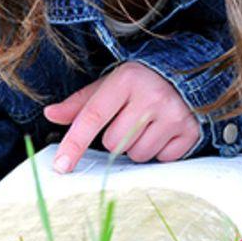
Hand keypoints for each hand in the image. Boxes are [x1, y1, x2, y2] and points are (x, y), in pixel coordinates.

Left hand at [42, 61, 199, 172]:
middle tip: (130, 121)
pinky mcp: (190, 131)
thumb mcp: (111, 84)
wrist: (190, 74)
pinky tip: (165, 132)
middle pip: (114, 143)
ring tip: (149, 126)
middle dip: (117, 139)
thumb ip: (80, 103)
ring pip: (138, 155)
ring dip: (138, 147)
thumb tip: (50, 114)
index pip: (93, 116)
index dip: (75, 143)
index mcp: (127, 79)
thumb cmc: (142, 82)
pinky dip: (160, 151)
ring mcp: (174, 114)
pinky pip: (162, 160)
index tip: (61, 166)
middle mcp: (152, 95)